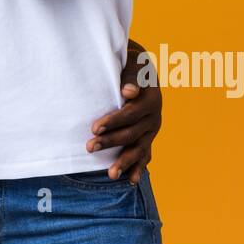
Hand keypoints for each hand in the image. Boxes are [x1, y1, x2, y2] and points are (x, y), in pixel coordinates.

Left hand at [86, 46, 161, 183]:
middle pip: (132, 133)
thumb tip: (128, 92)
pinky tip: (130, 180)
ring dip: (124, 161)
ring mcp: (152, 130)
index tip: (94, 128)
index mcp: (152, 99)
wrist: (141, 69)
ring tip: (110, 174)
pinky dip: (138, 168)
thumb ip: (131, 77)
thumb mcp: (134, 64)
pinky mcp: (148, 138)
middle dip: (110, 141)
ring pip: (139, 148)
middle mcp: (154, 117)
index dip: (113, 121)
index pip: (131, 113)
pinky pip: (144, 155)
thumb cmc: (132, 64)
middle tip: (89, 147)